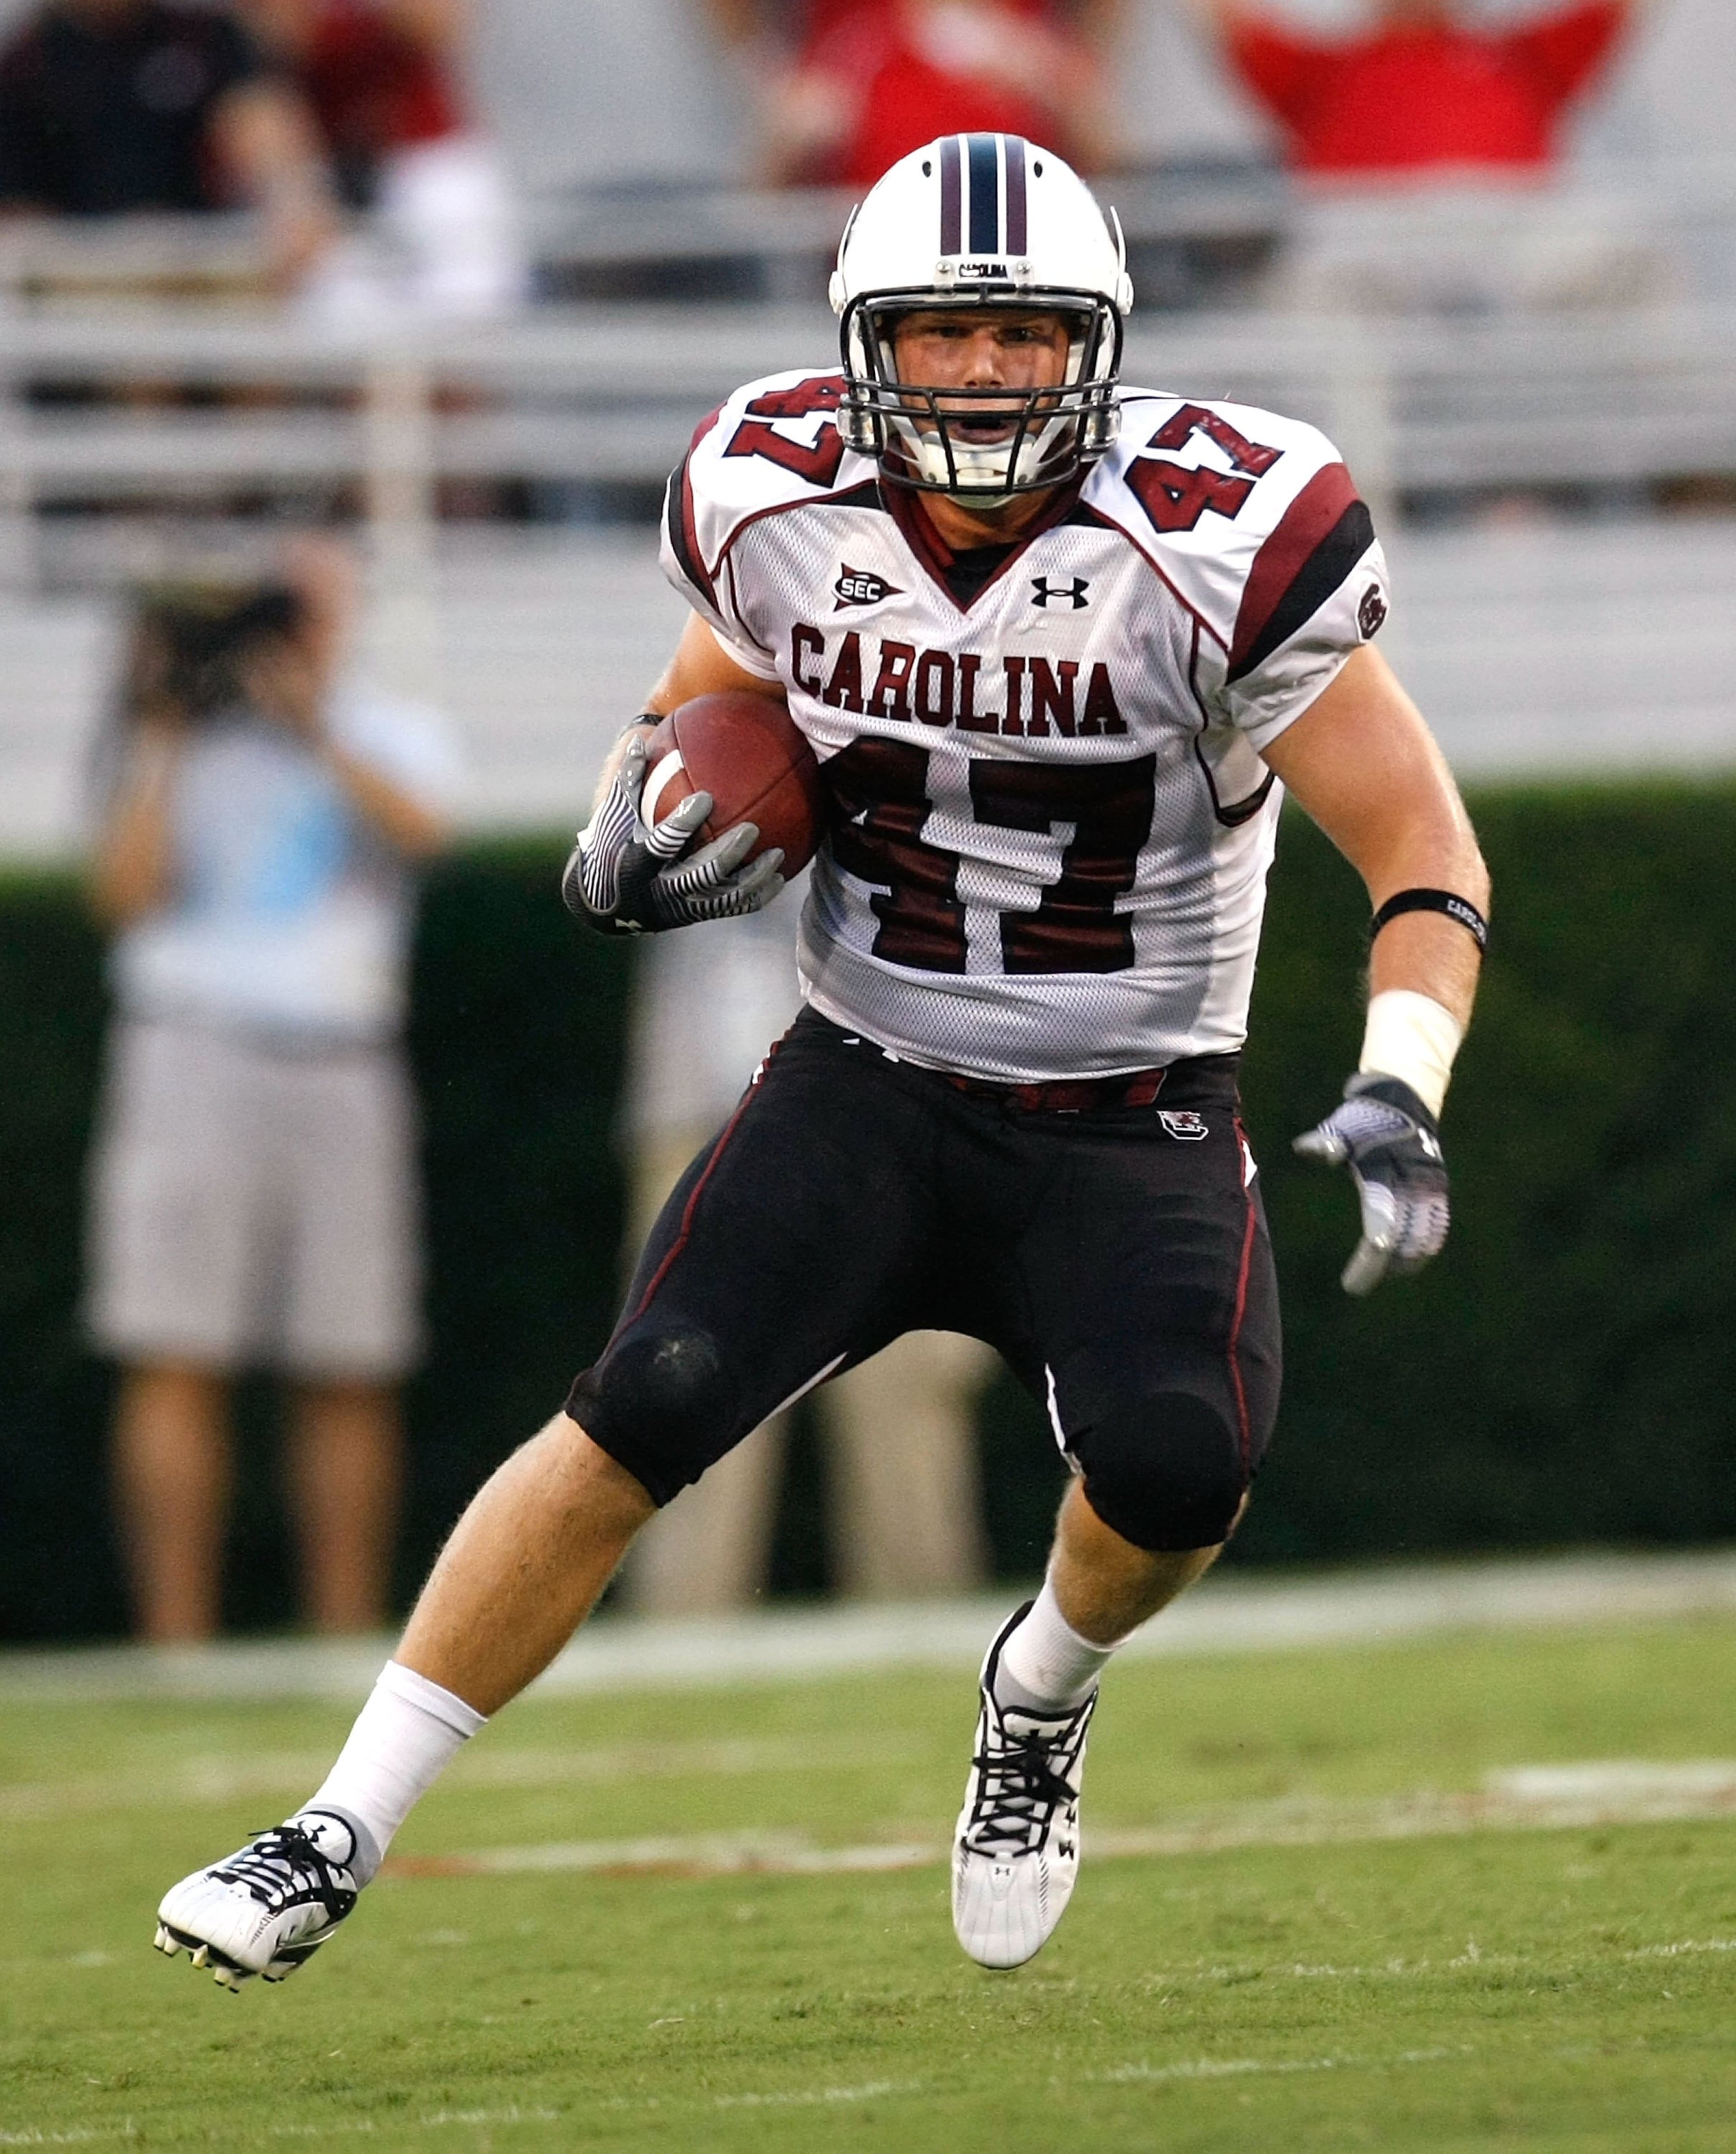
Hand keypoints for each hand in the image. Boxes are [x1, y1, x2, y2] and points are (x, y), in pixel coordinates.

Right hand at [561, 735, 784, 932]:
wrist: (609, 905)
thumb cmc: (612, 845)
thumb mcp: (614, 815)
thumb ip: (629, 780)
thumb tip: (644, 740)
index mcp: (638, 863)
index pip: (663, 843)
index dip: (684, 822)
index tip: (706, 799)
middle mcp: (661, 890)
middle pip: (702, 874)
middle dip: (729, 853)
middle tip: (753, 828)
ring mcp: (682, 907)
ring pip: (724, 896)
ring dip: (754, 877)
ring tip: (779, 854)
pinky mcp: (698, 915)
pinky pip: (733, 908)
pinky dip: (758, 894)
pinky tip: (780, 877)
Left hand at [1293, 1074, 1449, 1296]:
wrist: (1404, 1100)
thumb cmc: (1365, 1118)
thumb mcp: (1343, 1127)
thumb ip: (1327, 1144)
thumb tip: (1305, 1148)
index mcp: (1388, 1175)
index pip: (1382, 1224)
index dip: (1370, 1257)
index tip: (1353, 1283)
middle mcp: (1415, 1186)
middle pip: (1405, 1242)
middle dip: (1381, 1267)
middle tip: (1355, 1283)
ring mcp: (1431, 1190)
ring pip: (1425, 1241)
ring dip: (1404, 1261)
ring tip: (1377, 1273)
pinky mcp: (1439, 1192)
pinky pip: (1436, 1229)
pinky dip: (1421, 1248)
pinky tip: (1402, 1261)